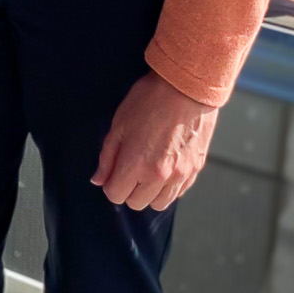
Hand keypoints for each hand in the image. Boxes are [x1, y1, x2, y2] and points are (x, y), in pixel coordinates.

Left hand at [92, 71, 217, 211]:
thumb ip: (107, 157)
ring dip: (149, 192)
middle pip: (136, 203)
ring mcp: (180, 175)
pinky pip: (178, 193)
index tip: (114, 171)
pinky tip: (164, 167)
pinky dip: (169, 187)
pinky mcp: (195, 170)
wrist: (186, 89)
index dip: (110, 184)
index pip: (115, 195)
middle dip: (128, 189)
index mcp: (136, 164)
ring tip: (147, 169)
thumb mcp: (118, 125)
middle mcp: (160, 176)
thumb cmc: (149, 101)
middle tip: (130, 167)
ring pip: (159, 203)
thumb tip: (98, 180)